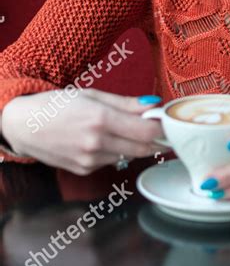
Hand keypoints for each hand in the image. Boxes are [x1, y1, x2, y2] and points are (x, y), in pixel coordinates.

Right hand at [1, 88, 163, 174]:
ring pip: (129, 156)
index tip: (169, 121)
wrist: (24, 125)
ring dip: (136, 145)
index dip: (163, 127)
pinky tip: (105, 139)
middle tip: (162, 128)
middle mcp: (97, 144)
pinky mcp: (84, 170)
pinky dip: (117, 151)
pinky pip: (112, 161)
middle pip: (143, 148)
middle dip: (156, 139)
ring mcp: (90, 160)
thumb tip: (154, 104)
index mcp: (101, 120)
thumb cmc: (56, 104)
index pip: (147, 131)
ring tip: (130, 128)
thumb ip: (126, 103)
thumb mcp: (92, 95)